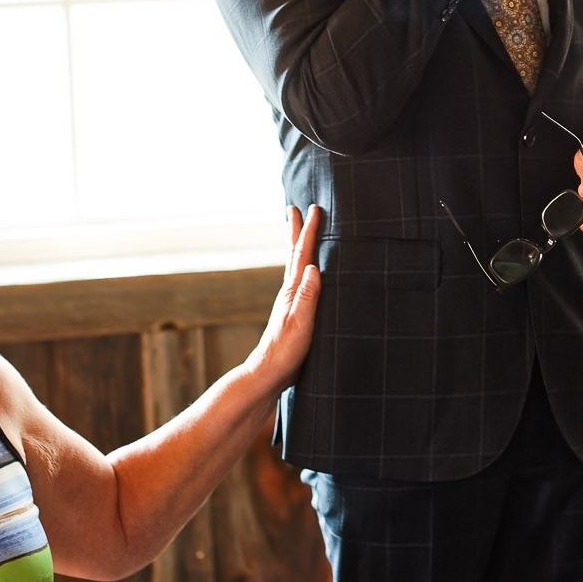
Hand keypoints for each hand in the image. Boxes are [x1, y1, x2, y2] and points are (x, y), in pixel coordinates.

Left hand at [247, 205, 322, 389]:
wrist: (269, 373)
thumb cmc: (286, 352)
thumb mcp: (301, 324)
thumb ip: (308, 297)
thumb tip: (313, 267)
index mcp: (293, 291)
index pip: (303, 255)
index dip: (309, 231)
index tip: (313, 208)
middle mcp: (290, 292)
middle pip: (294, 255)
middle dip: (297, 231)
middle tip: (295, 209)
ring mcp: (291, 302)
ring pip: (296, 266)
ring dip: (298, 247)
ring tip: (300, 233)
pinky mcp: (294, 313)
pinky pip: (300, 281)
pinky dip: (302, 268)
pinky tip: (306, 273)